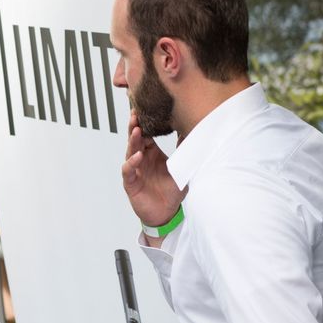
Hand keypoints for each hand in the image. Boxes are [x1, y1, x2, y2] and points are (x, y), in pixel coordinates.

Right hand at [122, 110, 185, 226]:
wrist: (167, 213)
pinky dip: (131, 163)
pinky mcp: (131, 183)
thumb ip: (185, 150)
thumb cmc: (172, 191)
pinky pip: (128, 171)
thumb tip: (194, 131)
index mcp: (152, 153)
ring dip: (133, 141)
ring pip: (130, 152)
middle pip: (135, 139)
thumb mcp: (182, 168)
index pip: (145, 134)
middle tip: (136, 114)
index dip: (144, 123)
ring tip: (137, 130)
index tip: (145, 110)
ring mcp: (134, 170)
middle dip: (134, 126)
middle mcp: (141, 159)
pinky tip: (138, 157)